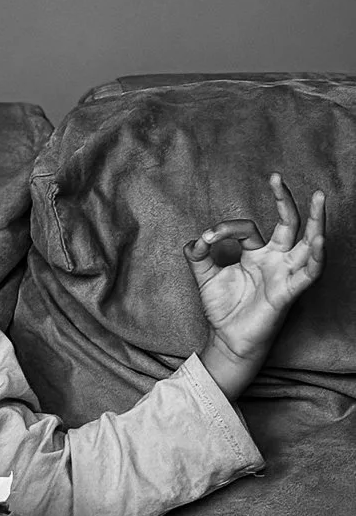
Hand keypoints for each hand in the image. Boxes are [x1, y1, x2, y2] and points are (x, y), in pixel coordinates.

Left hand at [187, 173, 324, 399]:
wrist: (227, 339)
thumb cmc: (223, 307)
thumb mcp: (204, 275)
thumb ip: (198, 254)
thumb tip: (197, 239)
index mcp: (256, 253)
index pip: (246, 227)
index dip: (224, 229)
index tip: (206, 239)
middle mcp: (275, 259)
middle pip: (288, 223)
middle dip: (285, 200)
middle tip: (277, 176)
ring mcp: (284, 274)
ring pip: (307, 243)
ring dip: (315, 222)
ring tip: (319, 198)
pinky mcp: (288, 292)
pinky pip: (308, 274)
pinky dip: (315, 257)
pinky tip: (318, 240)